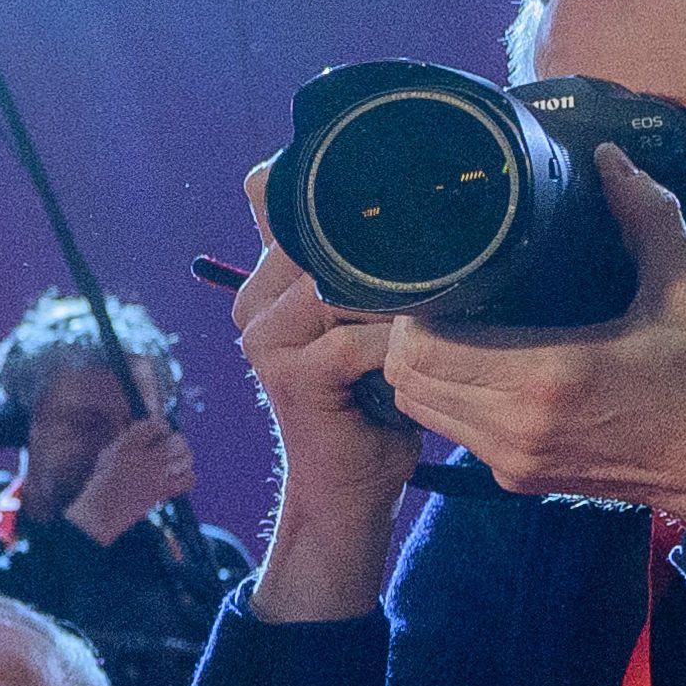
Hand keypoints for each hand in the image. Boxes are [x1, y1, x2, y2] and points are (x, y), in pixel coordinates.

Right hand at [62, 416, 195, 545]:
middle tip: (171, 445)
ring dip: (184, 457)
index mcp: (127, 445)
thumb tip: (151, 431)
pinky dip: (187, 476)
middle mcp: (145, 457)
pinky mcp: (163, 491)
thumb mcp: (109, 454)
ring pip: (186, 457)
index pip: (154, 425)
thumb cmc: (103, 481)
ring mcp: (156, 475)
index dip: (160, 426)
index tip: (159, 432)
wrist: (103, 511)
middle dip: (177, 440)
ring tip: (176, 460)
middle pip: (177, 440)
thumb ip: (129, 440)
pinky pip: (188, 479)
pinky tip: (178, 476)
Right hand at [237, 163, 412, 620]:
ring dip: (394, 303)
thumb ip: (370, 273)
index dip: (339, 197)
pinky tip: (414, 361)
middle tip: (432, 278)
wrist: (348, 488)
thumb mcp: (371, 324)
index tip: (401, 207)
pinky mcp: (289, 376)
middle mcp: (254, 303)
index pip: (278, 199)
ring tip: (426, 321)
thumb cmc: (373, 401)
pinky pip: (351, 342)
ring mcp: (263, 339)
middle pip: (318, 239)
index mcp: (267, 281)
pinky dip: (394, 350)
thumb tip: (421, 203)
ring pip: (337, 287)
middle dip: (384, 255)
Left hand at [381, 148, 685, 518]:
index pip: (421, 348)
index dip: (412, 312)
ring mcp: (514, 459)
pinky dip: (446, 401)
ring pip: (419, 409)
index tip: (435, 283)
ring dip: (421, 372)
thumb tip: (608, 160)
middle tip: (436, 301)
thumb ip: (645, 217)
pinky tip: (473, 369)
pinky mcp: (519, 480)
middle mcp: (517, 425)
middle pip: (405, 378)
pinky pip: (451, 434)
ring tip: (450, 331)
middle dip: (407, 338)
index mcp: (548, 376)